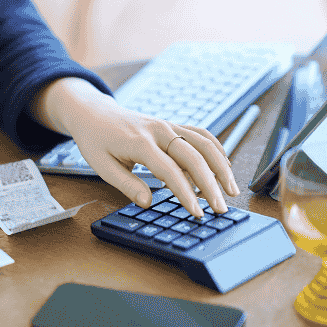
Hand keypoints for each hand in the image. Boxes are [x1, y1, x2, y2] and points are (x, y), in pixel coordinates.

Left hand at [30, 78, 239, 216]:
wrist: (95, 113)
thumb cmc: (96, 141)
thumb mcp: (102, 166)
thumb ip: (126, 184)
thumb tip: (147, 203)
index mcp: (140, 142)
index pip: (170, 170)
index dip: (186, 194)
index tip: (197, 213)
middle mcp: (159, 131)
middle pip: (194, 157)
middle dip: (211, 185)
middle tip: (221, 209)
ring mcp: (168, 125)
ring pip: (204, 143)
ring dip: (221, 167)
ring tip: (232, 191)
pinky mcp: (173, 125)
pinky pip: (201, 134)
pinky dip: (216, 150)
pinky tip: (225, 168)